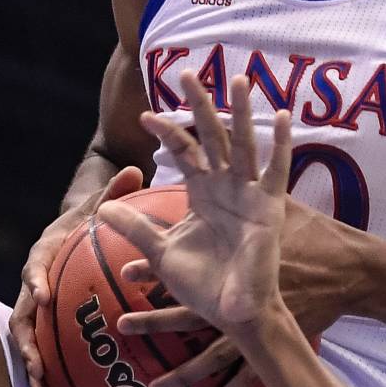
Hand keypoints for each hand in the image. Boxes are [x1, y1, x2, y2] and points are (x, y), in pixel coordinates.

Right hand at [12, 167, 144, 386]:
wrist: (70, 232)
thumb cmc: (86, 221)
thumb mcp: (98, 208)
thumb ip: (114, 194)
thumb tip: (136, 169)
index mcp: (44, 253)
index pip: (35, 267)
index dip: (37, 281)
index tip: (45, 296)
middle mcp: (34, 281)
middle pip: (24, 312)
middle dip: (27, 340)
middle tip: (36, 363)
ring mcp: (36, 304)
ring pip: (27, 336)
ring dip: (31, 363)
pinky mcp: (44, 321)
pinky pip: (41, 345)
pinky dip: (43, 370)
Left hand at [99, 74, 293, 349]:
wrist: (233, 313)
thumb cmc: (203, 287)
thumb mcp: (162, 254)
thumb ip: (136, 229)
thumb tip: (103, 209)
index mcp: (201, 194)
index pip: (182, 152)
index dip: (166, 132)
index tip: (144, 117)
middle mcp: (226, 187)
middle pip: (212, 137)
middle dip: (201, 105)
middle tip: (187, 73)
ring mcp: (249, 195)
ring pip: (245, 144)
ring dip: (242, 112)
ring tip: (241, 79)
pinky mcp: (269, 208)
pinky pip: (276, 171)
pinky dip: (282, 144)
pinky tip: (282, 116)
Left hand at [118, 195, 358, 386]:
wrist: (350, 269)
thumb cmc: (314, 236)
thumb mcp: (279, 210)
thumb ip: (246, 197)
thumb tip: (225, 167)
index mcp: (236, 266)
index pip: (189, 265)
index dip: (157, 269)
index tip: (128, 273)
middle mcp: (241, 298)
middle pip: (190, 315)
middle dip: (155, 322)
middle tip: (122, 325)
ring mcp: (257, 326)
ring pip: (212, 358)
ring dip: (183, 375)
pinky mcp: (275, 343)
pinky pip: (247, 377)